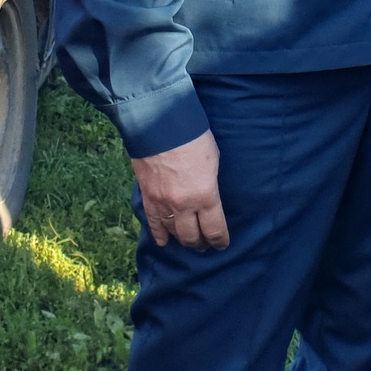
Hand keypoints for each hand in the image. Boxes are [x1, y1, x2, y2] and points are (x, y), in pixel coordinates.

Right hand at [131, 131, 227, 248]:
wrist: (160, 126)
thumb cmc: (193, 138)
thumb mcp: (213, 162)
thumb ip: (210, 185)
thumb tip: (208, 197)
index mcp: (205, 196)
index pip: (214, 230)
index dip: (220, 241)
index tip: (222, 245)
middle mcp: (184, 206)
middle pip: (192, 236)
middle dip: (201, 243)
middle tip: (205, 245)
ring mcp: (163, 203)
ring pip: (173, 232)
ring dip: (182, 239)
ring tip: (189, 242)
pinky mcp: (148, 197)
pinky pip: (153, 223)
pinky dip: (159, 234)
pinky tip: (163, 242)